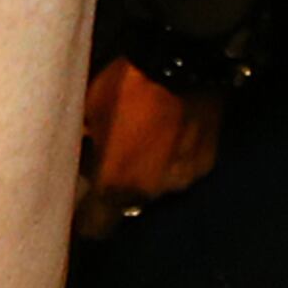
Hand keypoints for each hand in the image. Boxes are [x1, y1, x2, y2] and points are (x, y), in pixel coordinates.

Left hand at [74, 61, 222, 236]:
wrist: (184, 60)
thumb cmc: (127, 83)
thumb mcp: (91, 107)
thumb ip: (87, 140)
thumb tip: (84, 151)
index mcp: (115, 183)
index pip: (94, 227)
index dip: (85, 216)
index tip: (81, 199)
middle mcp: (149, 193)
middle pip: (129, 203)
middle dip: (121, 184)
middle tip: (115, 153)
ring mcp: (182, 180)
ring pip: (159, 186)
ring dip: (151, 171)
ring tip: (149, 139)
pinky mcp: (207, 162)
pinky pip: (184, 168)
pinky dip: (177, 157)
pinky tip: (174, 131)